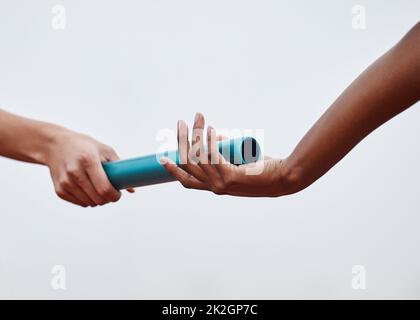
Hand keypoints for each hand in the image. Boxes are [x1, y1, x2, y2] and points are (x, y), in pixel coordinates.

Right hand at [45, 130, 133, 206]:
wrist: (55, 145)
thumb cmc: (85, 147)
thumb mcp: (104, 151)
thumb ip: (119, 169)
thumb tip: (132, 190)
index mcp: (88, 160)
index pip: (104, 188)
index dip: (115, 195)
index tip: (118, 194)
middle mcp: (75, 172)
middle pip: (97, 198)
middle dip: (108, 199)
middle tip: (111, 192)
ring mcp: (65, 182)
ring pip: (89, 203)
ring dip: (98, 200)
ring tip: (99, 189)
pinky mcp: (59, 190)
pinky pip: (80, 203)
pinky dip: (87, 200)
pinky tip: (88, 189)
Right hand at [160, 113, 299, 196]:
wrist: (283, 179)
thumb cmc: (263, 170)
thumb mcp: (239, 161)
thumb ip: (225, 149)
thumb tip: (213, 133)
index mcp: (214, 187)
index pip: (187, 181)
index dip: (173, 169)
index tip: (163, 157)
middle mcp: (214, 188)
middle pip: (188, 164)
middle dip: (181, 141)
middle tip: (181, 122)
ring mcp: (221, 183)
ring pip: (199, 157)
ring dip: (196, 134)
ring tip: (198, 118)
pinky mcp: (230, 176)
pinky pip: (213, 155)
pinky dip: (210, 140)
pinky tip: (212, 129)